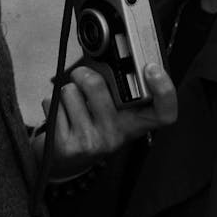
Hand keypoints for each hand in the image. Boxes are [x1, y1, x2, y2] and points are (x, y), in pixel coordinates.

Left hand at [31, 63, 176, 179]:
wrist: (65, 161)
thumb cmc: (91, 126)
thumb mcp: (113, 110)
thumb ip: (117, 87)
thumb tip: (108, 56)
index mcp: (135, 123)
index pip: (165, 112)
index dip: (164, 89)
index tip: (152, 69)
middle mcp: (117, 135)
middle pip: (96, 84)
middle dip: (83, 74)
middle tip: (84, 83)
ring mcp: (93, 141)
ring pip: (70, 90)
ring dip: (67, 92)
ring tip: (74, 107)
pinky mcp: (68, 146)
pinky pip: (53, 103)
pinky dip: (51, 104)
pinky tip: (62, 119)